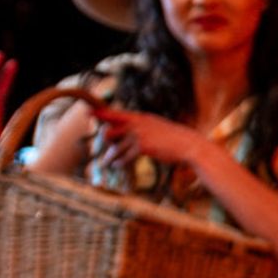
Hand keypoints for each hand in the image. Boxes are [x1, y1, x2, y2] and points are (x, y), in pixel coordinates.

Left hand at [91, 102, 216, 172]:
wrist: (188, 145)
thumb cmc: (174, 137)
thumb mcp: (157, 126)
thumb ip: (141, 126)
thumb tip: (128, 131)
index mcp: (140, 117)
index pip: (115, 114)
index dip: (101, 114)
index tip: (88, 113)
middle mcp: (137, 124)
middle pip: (110, 131)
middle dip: (106, 140)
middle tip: (108, 147)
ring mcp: (138, 136)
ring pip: (116, 147)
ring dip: (110, 155)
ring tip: (106, 161)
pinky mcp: (142, 148)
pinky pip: (124, 157)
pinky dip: (119, 161)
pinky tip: (117, 164)